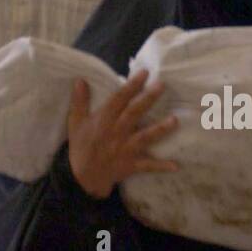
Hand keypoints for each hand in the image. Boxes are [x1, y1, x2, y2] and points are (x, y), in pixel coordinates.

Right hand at [67, 70, 178, 198]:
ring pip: (145, 137)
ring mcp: (126, 149)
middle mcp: (117, 132)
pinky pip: (148, 166)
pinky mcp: (132, 164)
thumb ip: (79, 101)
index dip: (131, 86)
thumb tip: (80, 80)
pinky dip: (161, 166)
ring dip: (160, 129)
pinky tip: (176, 166)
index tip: (144, 73)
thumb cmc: (81, 146)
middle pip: (134, 113)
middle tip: (162, 86)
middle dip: (148, 100)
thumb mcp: (76, 122)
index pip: (118, 100)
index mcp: (104, 120)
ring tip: (175, 120)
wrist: (82, 177)